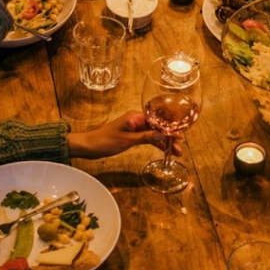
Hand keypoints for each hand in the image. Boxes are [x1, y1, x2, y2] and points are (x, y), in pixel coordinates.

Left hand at [67, 110, 183, 159]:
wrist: (90, 146)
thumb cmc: (106, 141)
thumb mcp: (128, 140)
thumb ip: (146, 137)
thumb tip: (163, 135)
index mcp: (136, 116)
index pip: (158, 121)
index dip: (170, 128)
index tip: (179, 136)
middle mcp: (137, 119)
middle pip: (158, 127)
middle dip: (169, 137)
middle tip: (179, 148)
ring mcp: (135, 127)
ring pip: (154, 133)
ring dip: (164, 142)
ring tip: (175, 152)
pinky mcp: (132, 135)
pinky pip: (148, 137)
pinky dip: (155, 143)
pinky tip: (163, 150)